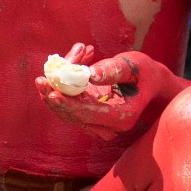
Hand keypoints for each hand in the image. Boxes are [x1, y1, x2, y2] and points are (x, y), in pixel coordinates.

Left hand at [35, 44, 182, 140]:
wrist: (150, 83)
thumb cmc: (144, 72)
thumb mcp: (134, 66)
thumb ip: (113, 69)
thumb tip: (89, 74)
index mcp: (122, 117)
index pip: (90, 114)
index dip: (70, 104)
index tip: (53, 93)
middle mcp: (109, 125)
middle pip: (74, 116)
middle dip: (55, 98)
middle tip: (41, 81)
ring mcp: (98, 123)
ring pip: (68, 113)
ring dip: (54, 93)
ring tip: (45, 75)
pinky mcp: (90, 115)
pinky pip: (70, 106)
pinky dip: (62, 89)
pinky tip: (58, 71)